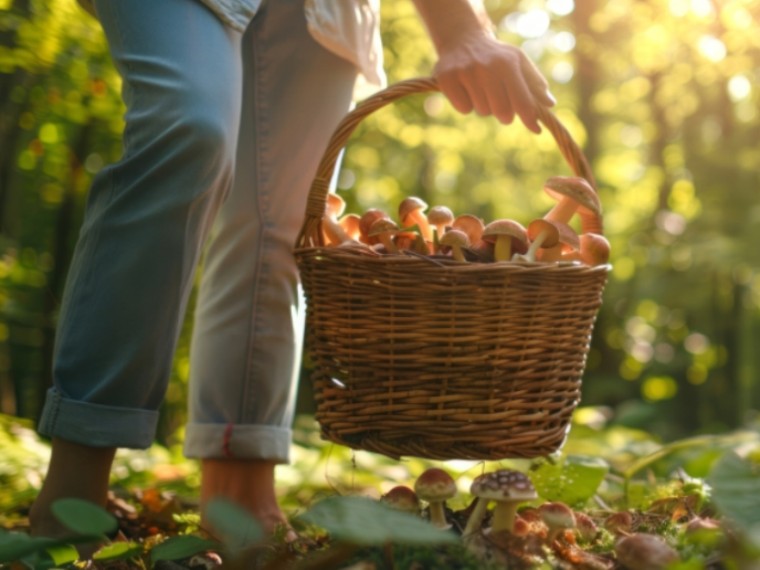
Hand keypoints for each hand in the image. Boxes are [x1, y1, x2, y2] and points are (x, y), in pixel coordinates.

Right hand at [433, 31, 555, 132]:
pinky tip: (465, 90)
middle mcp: (486, 67)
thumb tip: (550, 104)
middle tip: (501, 105)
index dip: (529, 117)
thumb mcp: (518, 62)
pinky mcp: (446, 78)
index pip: (522, 100)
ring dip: (484, 106)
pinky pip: (463, 108)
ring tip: (481, 90)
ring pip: (482, 111)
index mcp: (508, 63)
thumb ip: (534, 84)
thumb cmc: (496, 56)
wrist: (462, 39)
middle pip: (502, 112)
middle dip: (504, 114)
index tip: (536, 128)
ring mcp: (465, 72)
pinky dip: (466, 104)